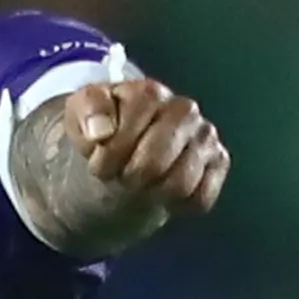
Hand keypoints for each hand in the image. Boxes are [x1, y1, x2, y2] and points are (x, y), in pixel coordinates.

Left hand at [62, 77, 229, 237]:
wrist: (123, 158)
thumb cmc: (104, 135)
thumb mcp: (80, 116)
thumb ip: (87, 111)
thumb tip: (102, 131)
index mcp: (150, 93)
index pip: (132, 131)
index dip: (109, 155)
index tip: (98, 162)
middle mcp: (184, 110)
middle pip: (156, 162)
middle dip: (130, 178)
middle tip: (121, 176)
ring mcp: (204, 136)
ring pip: (181, 183)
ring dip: (153, 194)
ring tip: (141, 184)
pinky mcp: (218, 161)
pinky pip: (202, 196)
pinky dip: (178, 205)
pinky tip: (164, 191)